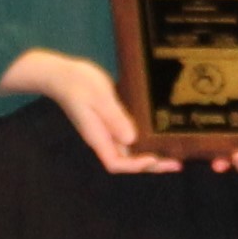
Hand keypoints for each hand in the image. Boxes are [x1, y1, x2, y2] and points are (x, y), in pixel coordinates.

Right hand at [0, 47, 177, 173]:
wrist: (60, 73)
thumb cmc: (77, 83)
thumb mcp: (99, 97)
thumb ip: (114, 118)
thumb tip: (131, 140)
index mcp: (98, 136)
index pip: (116, 164)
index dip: (135, 166)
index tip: (154, 159)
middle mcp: (103, 138)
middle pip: (127, 161)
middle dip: (152, 164)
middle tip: (177, 163)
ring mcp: (106, 130)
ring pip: (130, 149)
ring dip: (151, 152)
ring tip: (175, 152)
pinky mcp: (109, 119)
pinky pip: (128, 134)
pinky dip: (144, 137)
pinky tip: (159, 132)